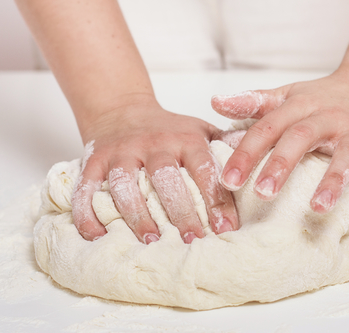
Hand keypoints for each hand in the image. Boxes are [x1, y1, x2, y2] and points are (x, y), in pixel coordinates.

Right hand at [72, 97, 238, 243]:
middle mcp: (153, 143)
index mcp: (185, 138)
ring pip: (126, 183)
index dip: (216, 199)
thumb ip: (225, 145)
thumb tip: (263, 160)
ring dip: (137, 214)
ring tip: (151, 239)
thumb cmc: (168, 128)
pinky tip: (97, 234)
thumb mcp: (200, 129)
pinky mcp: (93, 160)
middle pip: (166, 177)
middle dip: (180, 210)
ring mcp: (121, 151)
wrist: (123, 109)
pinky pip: (86, 187)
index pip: (204, 168)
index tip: (226, 228)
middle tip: (192, 240)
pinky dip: (87, 212)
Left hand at [212, 63, 348, 232]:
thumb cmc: (325, 95)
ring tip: (318, 208)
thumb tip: (214, 103)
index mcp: (300, 107)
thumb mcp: (288, 94)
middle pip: (302, 137)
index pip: (267, 128)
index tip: (226, 181)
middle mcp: (328, 117)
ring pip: (346, 155)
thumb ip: (253, 101)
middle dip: (282, 165)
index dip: (246, 153)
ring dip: (334, 181)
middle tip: (262, 193)